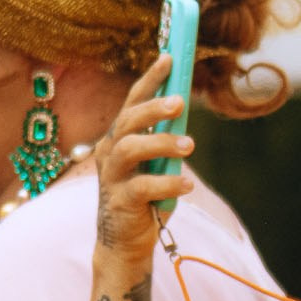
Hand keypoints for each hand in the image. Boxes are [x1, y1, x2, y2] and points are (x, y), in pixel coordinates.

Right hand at [91, 54, 198, 275]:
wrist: (125, 242)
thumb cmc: (145, 197)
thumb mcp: (156, 163)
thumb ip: (164, 138)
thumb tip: (184, 107)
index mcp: (120, 138)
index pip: (133, 101)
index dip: (150, 79)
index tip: (170, 58)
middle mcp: (111, 152)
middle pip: (128, 121)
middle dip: (153, 108)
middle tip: (180, 102)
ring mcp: (113, 176)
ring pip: (131, 148)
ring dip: (162, 143)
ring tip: (189, 146)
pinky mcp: (120, 201)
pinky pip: (144, 187)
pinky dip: (168, 184)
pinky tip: (187, 185)